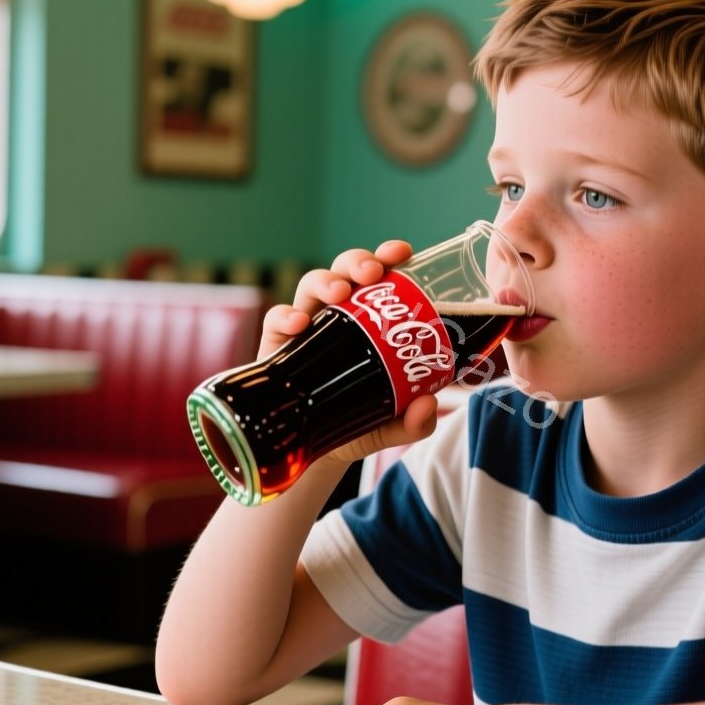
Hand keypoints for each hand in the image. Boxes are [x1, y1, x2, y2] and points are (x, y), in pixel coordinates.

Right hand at [261, 242, 438, 464]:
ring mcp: (306, 328)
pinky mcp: (277, 347)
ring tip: (338, 292)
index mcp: (369, 321)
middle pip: (345, 270)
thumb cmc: (356, 424)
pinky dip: (285, 316)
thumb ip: (414, 421)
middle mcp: (337, 316)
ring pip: (311, 284)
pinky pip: (276, 320)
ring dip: (325, 280)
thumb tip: (429, 405)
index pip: (380, 278)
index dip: (389, 257)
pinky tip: (298, 324)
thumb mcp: (390, 424)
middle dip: (358, 261)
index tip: (403, 252)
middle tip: (372, 273)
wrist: (315, 452)